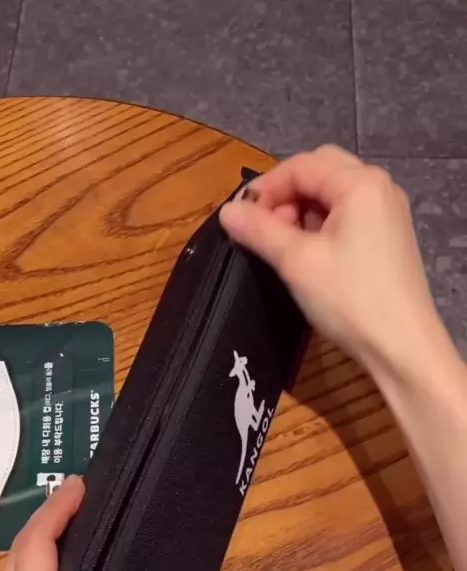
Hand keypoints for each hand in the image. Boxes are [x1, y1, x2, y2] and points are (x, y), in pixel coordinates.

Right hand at [220, 146, 448, 380]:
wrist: (402, 346)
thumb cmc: (350, 300)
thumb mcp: (297, 262)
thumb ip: (259, 230)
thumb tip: (227, 211)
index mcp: (361, 184)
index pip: (301, 166)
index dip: (265, 188)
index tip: (240, 219)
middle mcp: (379, 188)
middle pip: (319, 171)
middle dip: (285, 196)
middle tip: (263, 229)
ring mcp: (387, 212)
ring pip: (332, 194)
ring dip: (301, 211)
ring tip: (282, 246)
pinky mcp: (388, 237)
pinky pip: (347, 215)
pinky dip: (321, 225)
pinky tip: (307, 254)